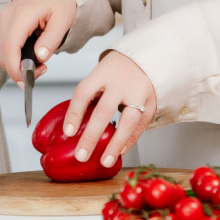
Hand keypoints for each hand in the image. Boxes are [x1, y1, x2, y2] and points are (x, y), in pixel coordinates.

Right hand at [0, 0, 76, 85]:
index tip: (27, 82)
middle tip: (42, 69)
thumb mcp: (63, 20)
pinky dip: (14, 54)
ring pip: (2, 52)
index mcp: (21, 15)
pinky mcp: (2, 23)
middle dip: (19, 70)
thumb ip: (51, 40)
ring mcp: (2, 19)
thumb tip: (40, 58)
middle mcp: (6, 17)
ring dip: (17, 63)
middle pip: (3, 54)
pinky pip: (4, 45)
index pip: (10, 48)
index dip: (15, 70)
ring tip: (39, 61)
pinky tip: (31, 52)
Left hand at [65, 50, 156, 167]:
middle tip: (81, 155)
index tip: (68, 132)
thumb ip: (91, 96)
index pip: (83, 93)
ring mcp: (138, 93)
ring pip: (127, 122)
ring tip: (105, 161)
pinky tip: (120, 151)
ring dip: (115, 144)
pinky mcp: (151, 103)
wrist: (145, 57)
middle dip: (91, 136)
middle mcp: (120, 83)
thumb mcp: (100, 74)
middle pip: (103, 111)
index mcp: (101, 73)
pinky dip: (130, 140)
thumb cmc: (116, 70)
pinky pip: (140, 125)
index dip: (74, 113)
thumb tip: (74, 126)